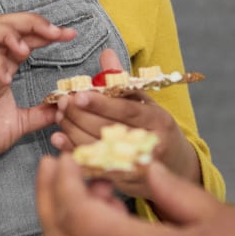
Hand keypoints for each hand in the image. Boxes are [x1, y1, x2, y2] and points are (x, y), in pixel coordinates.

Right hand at [0, 12, 75, 180]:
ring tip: (25, 50)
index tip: (70, 34)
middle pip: (5, 22)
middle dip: (31, 21)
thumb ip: (41, 113)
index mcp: (4, 67)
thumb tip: (64, 107)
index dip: (46, 31)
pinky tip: (7, 78)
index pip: (25, 36)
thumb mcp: (21, 122)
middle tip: (54, 32)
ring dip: (9, 33)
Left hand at [36, 154, 234, 235]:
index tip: (63, 158)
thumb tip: (145, 169)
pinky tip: (118, 226)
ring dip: (74, 223)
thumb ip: (173, 190)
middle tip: (50, 168)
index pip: (76, 213)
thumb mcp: (219, 219)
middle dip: (47, 199)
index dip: (62, 181)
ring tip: (96, 189)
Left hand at [51, 49, 201, 199]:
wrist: (175, 166)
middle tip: (62, 103)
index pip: (127, 110)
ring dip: (73, 132)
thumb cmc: (155, 127)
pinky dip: (74, 152)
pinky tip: (59, 140)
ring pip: (99, 148)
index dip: (101, 103)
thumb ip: (122, 80)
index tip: (78, 94)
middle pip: (109, 129)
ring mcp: (137, 165)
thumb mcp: (145, 102)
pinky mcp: (124, 182)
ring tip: (60, 117)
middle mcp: (150, 143)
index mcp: (157, 119)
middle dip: (81, 115)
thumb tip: (106, 54)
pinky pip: (94, 167)